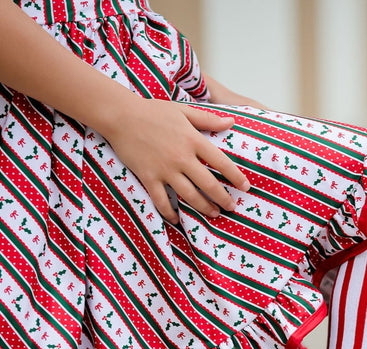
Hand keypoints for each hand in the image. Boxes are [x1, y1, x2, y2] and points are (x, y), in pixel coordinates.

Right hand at [104, 96, 249, 222]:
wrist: (121, 115)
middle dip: (223, 199)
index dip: (235, 177)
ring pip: (189, 196)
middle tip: (231, 207)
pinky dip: (170, 213)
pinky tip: (177, 219)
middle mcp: (182, 157)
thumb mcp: (183, 110)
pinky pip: (161, 201)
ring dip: (204, 208)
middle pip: (208, 184)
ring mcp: (165, 169)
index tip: (245, 187)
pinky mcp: (148, 177)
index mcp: (193, 140)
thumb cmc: (153, 111)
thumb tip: (231, 122)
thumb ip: (208, 119)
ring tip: (213, 214)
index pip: (221, 162)